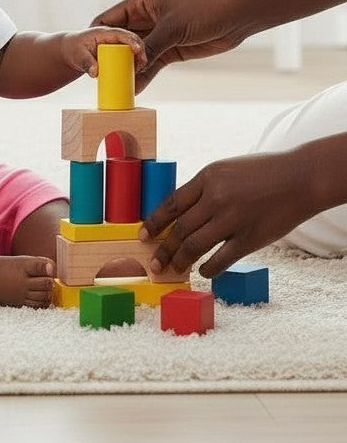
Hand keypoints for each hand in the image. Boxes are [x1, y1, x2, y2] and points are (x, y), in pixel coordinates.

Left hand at [60, 26, 146, 77]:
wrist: (72, 50)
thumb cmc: (74, 49)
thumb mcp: (78, 55)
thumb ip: (86, 63)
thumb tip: (95, 72)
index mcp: (105, 32)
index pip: (121, 33)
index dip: (132, 40)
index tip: (138, 49)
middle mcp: (115, 37)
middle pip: (133, 41)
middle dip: (140, 52)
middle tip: (143, 65)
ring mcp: (120, 44)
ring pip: (135, 50)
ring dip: (140, 59)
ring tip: (141, 71)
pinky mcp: (121, 53)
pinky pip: (132, 58)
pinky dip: (136, 65)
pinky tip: (138, 75)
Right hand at [93, 0, 246, 90]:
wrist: (235, 16)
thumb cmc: (202, 11)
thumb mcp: (171, 28)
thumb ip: (149, 47)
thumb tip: (130, 68)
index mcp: (140, 4)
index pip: (110, 19)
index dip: (97, 34)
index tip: (88, 52)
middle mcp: (145, 19)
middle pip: (120, 39)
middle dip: (111, 56)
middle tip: (100, 74)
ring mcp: (157, 35)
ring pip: (135, 54)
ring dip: (128, 69)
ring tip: (115, 86)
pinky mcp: (170, 49)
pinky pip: (151, 64)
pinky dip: (144, 75)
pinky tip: (135, 87)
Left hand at [139, 151, 313, 276]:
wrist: (299, 178)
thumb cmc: (260, 173)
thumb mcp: (224, 171)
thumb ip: (202, 189)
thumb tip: (178, 213)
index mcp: (207, 178)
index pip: (171, 204)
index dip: (154, 222)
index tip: (143, 235)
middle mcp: (216, 198)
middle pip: (180, 229)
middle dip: (163, 249)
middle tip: (154, 263)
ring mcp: (233, 219)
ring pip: (196, 245)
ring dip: (180, 260)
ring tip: (173, 269)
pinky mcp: (251, 238)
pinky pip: (222, 259)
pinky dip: (209, 268)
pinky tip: (203, 272)